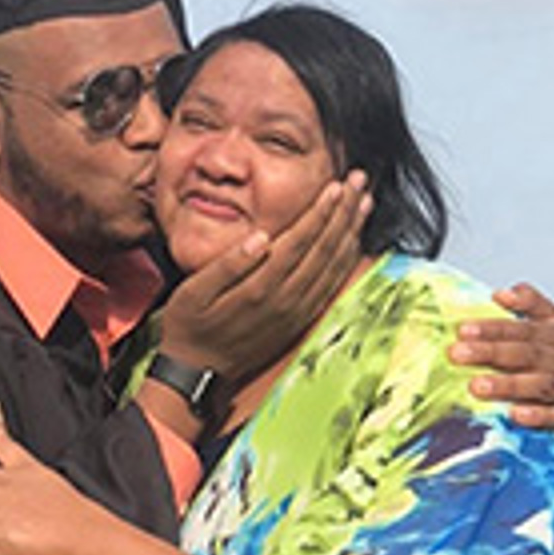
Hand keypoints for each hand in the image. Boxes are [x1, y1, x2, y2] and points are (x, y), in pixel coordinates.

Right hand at [159, 172, 371, 382]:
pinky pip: (330, 287)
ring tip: (365, 204)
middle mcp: (285, 301)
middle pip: (324, 250)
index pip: (299, 242)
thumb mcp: (194, 292)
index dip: (320, 213)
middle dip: (343, 214)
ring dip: (350, 233)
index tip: (337, 186)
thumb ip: (228, 265)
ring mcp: (295, 313)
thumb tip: (259, 237)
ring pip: (333, 267)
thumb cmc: (189, 325)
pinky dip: (345, 261)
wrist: (196, 372)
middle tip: (360, 182)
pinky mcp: (298, 321)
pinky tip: (352, 243)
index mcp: (260, 288)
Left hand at [449, 283, 553, 438]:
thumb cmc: (547, 363)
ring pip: (541, 384)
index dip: (496, 327)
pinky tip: (516, 414)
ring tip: (476, 386)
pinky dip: (538, 416)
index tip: (464, 329)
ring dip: (507, 385)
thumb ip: (526, 307)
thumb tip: (501, 294)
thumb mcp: (541, 331)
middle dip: (490, 352)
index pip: (525, 327)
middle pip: (528, 353)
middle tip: (458, 354)